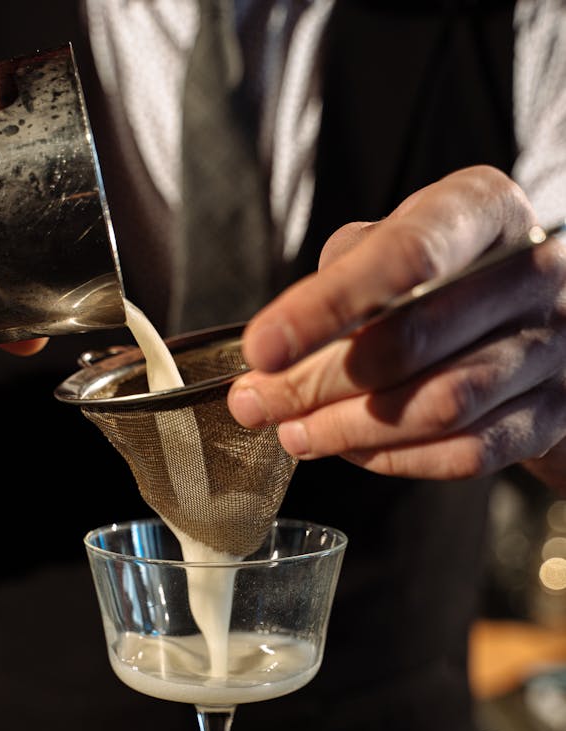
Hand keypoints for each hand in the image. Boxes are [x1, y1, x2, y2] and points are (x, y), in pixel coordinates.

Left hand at [227, 166, 565, 491]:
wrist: (537, 321)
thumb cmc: (445, 275)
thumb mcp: (397, 239)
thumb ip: (342, 277)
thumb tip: (278, 353)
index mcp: (486, 210)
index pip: (405, 257)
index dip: (324, 309)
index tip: (261, 349)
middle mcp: (530, 274)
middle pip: (413, 340)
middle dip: (317, 382)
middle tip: (256, 402)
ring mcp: (551, 349)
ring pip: (441, 406)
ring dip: (348, 428)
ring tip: (293, 432)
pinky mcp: (551, 415)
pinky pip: (467, 454)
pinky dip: (395, 459)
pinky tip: (349, 448)